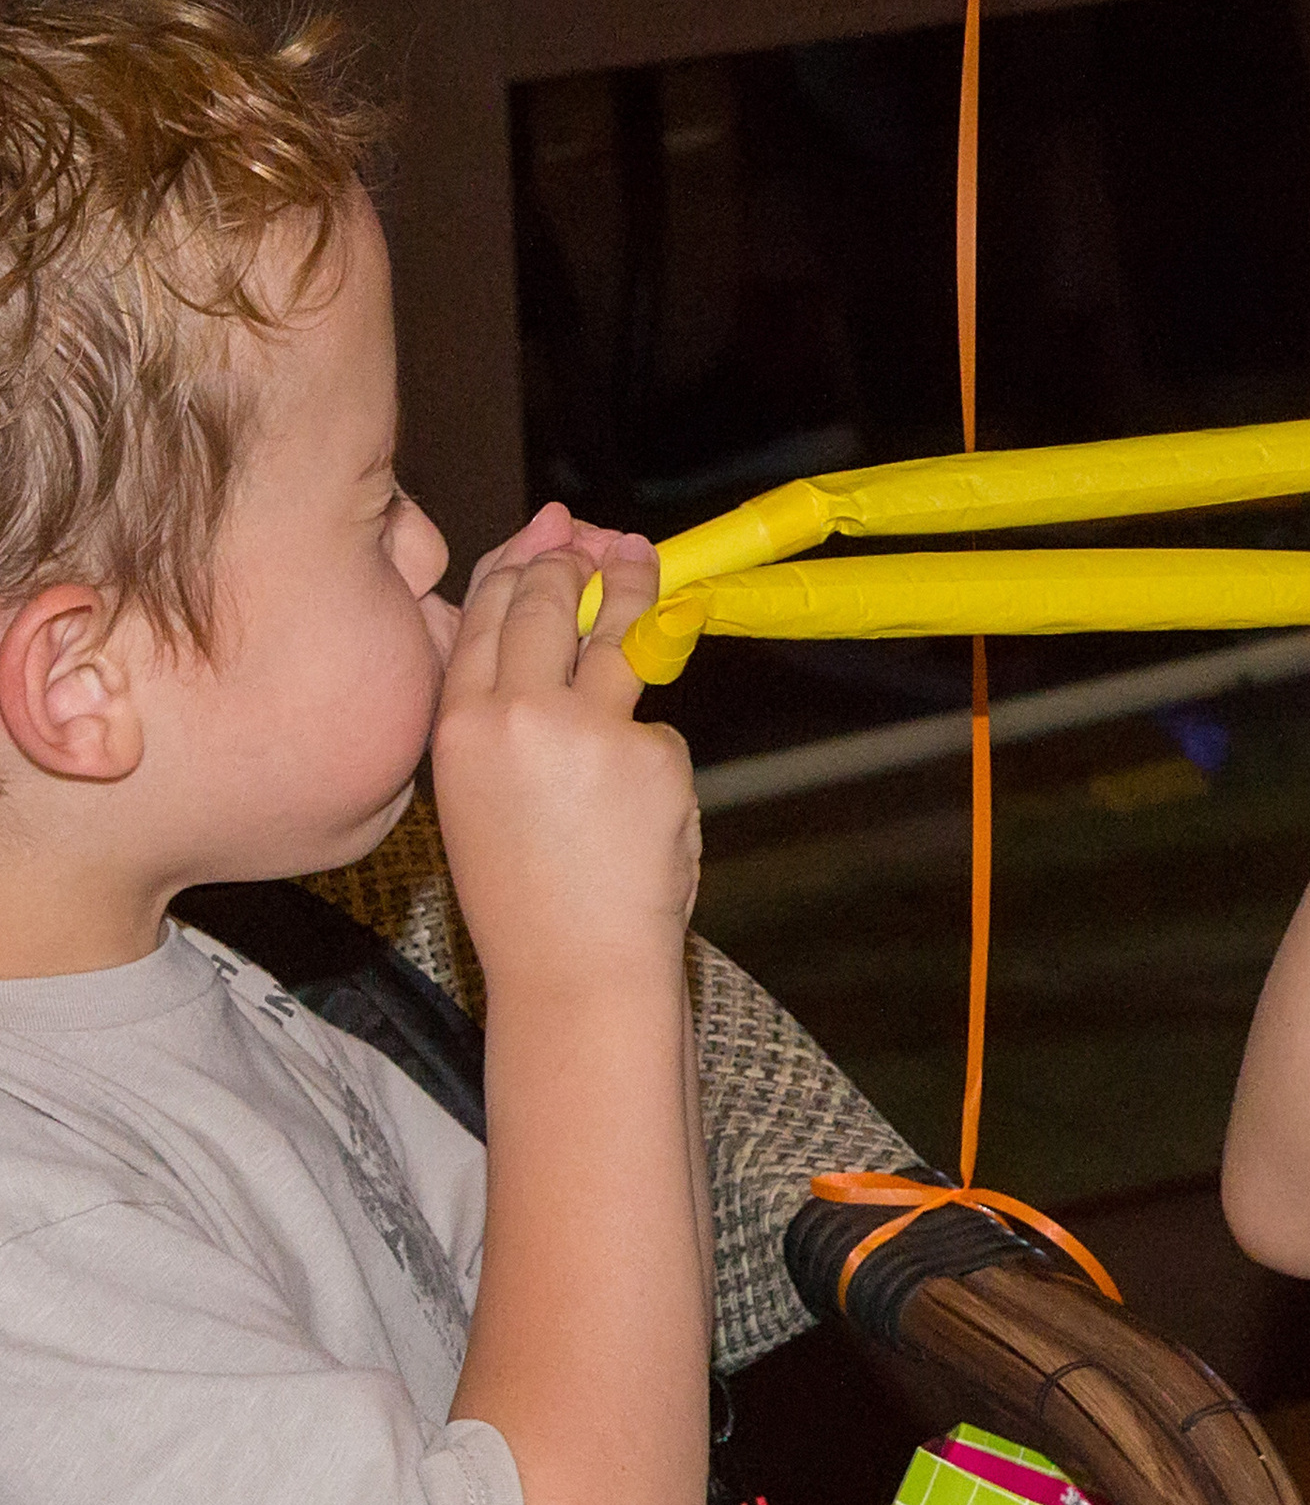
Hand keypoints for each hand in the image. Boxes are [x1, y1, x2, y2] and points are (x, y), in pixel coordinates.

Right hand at [432, 502, 700, 991]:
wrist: (573, 965)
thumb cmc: (525, 891)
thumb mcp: (478, 794)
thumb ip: (498, 719)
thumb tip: (547, 645)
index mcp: (458, 725)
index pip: (488, 615)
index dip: (521, 566)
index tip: (548, 539)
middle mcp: (515, 714)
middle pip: (549, 604)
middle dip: (577, 563)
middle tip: (602, 543)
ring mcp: (587, 729)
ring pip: (617, 634)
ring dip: (638, 588)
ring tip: (648, 563)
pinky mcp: (649, 752)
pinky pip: (656, 729)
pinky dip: (652, 757)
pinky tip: (640, 812)